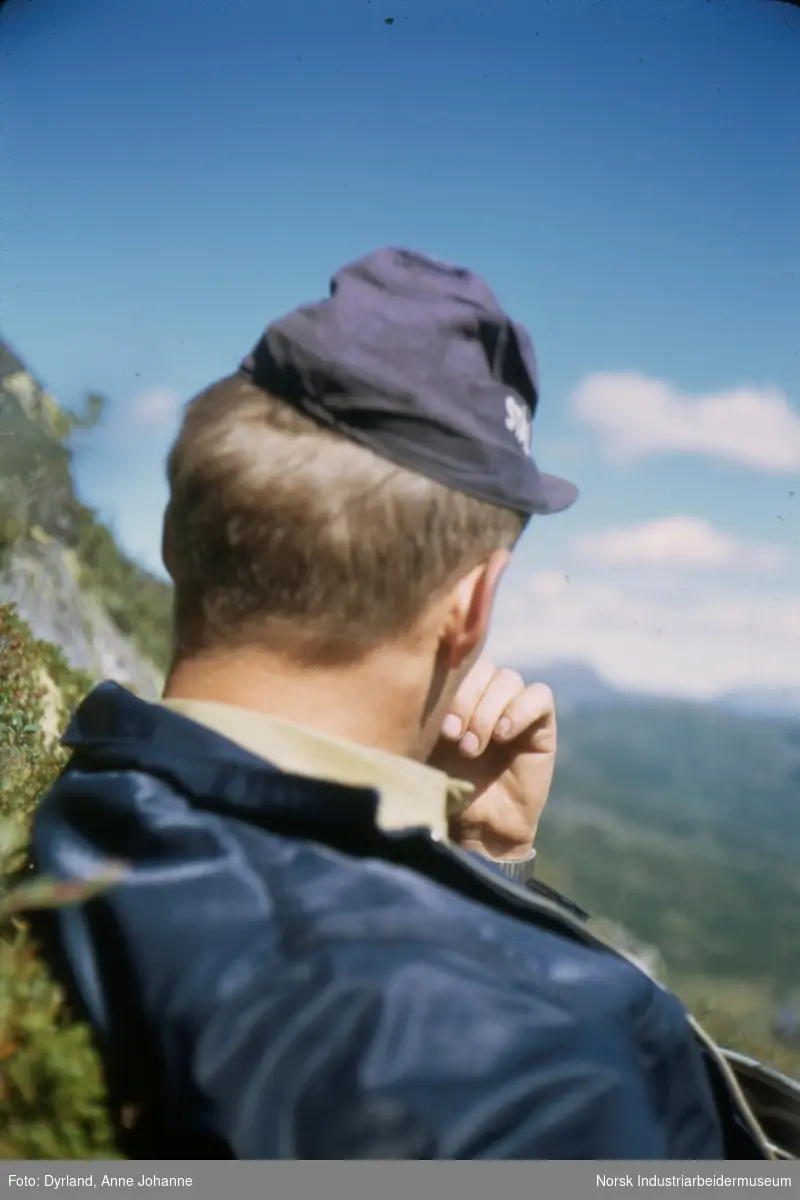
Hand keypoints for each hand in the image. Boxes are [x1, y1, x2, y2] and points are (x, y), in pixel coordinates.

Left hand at [427, 656, 556, 859]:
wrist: (477, 828)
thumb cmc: (444, 789)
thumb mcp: (424, 747)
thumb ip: (421, 711)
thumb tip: (408, 680)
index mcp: (455, 693)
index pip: (457, 659)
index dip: (449, 682)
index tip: (436, 724)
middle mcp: (486, 695)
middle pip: (484, 665)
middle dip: (466, 699)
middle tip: (453, 736)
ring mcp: (514, 707)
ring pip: (508, 679)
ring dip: (488, 711)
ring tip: (473, 747)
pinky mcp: (540, 724)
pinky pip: (540, 696)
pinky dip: (521, 710)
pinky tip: (503, 735)